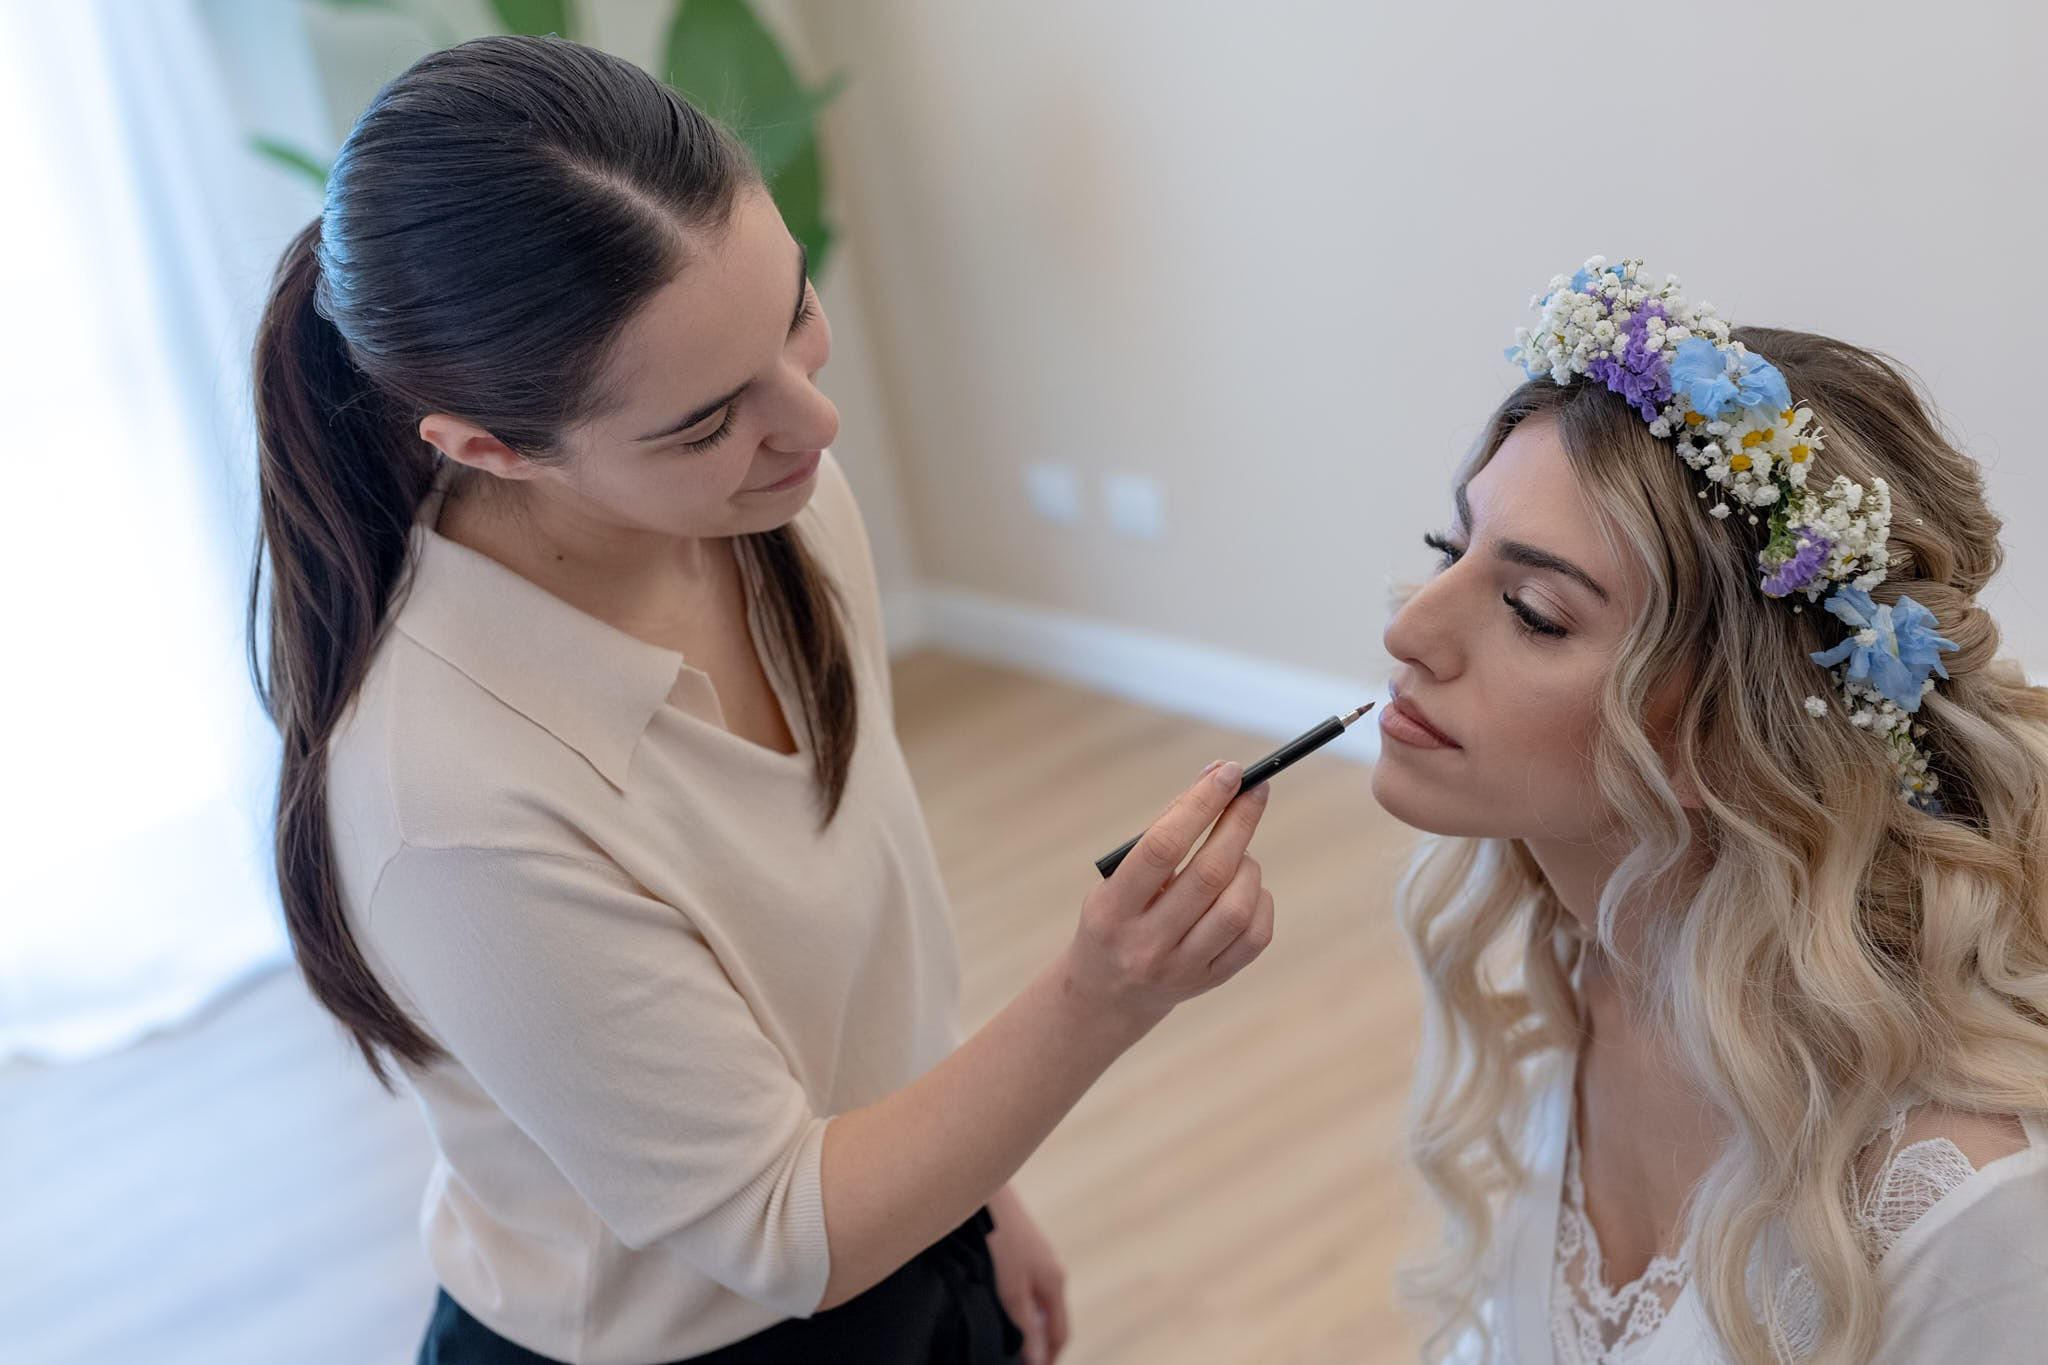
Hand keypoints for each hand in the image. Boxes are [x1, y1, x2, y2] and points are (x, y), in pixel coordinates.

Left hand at [985, 1185, 1067, 1364]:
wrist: (984, 1191)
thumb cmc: (999, 1238)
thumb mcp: (1011, 1290)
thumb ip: (1025, 1325)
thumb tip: (1035, 1359)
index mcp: (1055, 1283)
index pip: (1060, 1333)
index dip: (1049, 1359)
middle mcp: (1050, 1269)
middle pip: (1050, 1318)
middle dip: (1038, 1343)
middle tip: (1018, 1360)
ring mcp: (1036, 1256)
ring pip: (1036, 1300)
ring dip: (1026, 1323)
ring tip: (1005, 1340)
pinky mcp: (1019, 1246)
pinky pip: (1024, 1284)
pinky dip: (1017, 1303)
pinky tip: (994, 1303)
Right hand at [1064, 760, 1274, 1026]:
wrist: (1110, 992)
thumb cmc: (1118, 915)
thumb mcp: (1118, 876)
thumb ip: (1165, 828)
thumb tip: (1217, 777)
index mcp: (1112, 910)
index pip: (1162, 847)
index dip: (1200, 805)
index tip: (1228, 772)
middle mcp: (1145, 944)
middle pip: (1209, 875)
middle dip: (1238, 823)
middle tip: (1255, 790)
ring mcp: (1182, 969)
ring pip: (1237, 906)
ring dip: (1248, 865)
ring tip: (1238, 853)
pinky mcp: (1212, 981)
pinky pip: (1255, 935)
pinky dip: (1259, 899)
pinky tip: (1245, 888)